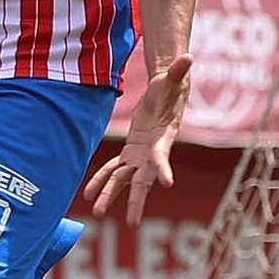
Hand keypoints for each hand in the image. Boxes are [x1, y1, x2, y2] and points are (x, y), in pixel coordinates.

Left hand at [83, 55, 192, 226]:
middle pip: (144, 180)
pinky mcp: (131, 154)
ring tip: (99, 212)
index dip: (163, 168)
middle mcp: (152, 153)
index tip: (167, 184)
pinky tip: (90, 196)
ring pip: (125, 180)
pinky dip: (102, 181)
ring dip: (112, 195)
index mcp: (164, 138)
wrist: (165, 96)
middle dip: (137, 200)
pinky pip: (114, 170)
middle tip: (132, 222)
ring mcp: (140, 156)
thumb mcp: (172, 79)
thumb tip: (188, 56)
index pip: (163, 155)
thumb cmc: (170, 88)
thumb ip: (178, 71)